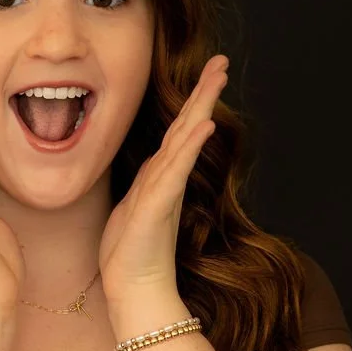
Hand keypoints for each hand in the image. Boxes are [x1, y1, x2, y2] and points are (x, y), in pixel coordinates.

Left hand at [99, 55, 228, 301]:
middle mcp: (167, 179)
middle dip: (204, 92)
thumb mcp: (130, 210)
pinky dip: (189, 146)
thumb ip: (142, 188)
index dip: (191, 103)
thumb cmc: (129, 256)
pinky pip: (176, 169)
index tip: (206, 75)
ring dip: (201, 105)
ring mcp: (166, 190)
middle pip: (189, 126)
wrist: (134, 289)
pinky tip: (202, 125)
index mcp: (159, 178)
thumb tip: (149, 172)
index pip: (177, 132)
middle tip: (222, 61)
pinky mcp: (160, 204)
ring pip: (186, 139)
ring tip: (217, 76)